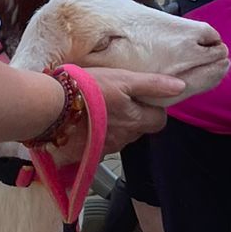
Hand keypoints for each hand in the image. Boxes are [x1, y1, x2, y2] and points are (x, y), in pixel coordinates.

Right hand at [65, 69, 184, 157]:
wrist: (50, 108)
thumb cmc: (87, 89)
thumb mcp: (123, 79)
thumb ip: (152, 84)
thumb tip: (180, 87)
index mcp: (136, 120)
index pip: (159, 121)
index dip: (154, 108)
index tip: (143, 97)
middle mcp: (124, 138)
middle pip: (139, 129)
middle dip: (135, 117)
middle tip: (120, 99)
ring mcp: (105, 148)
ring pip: (120, 137)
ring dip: (115, 125)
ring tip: (100, 108)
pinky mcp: (87, 153)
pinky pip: (100, 144)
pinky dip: (97, 134)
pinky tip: (86, 122)